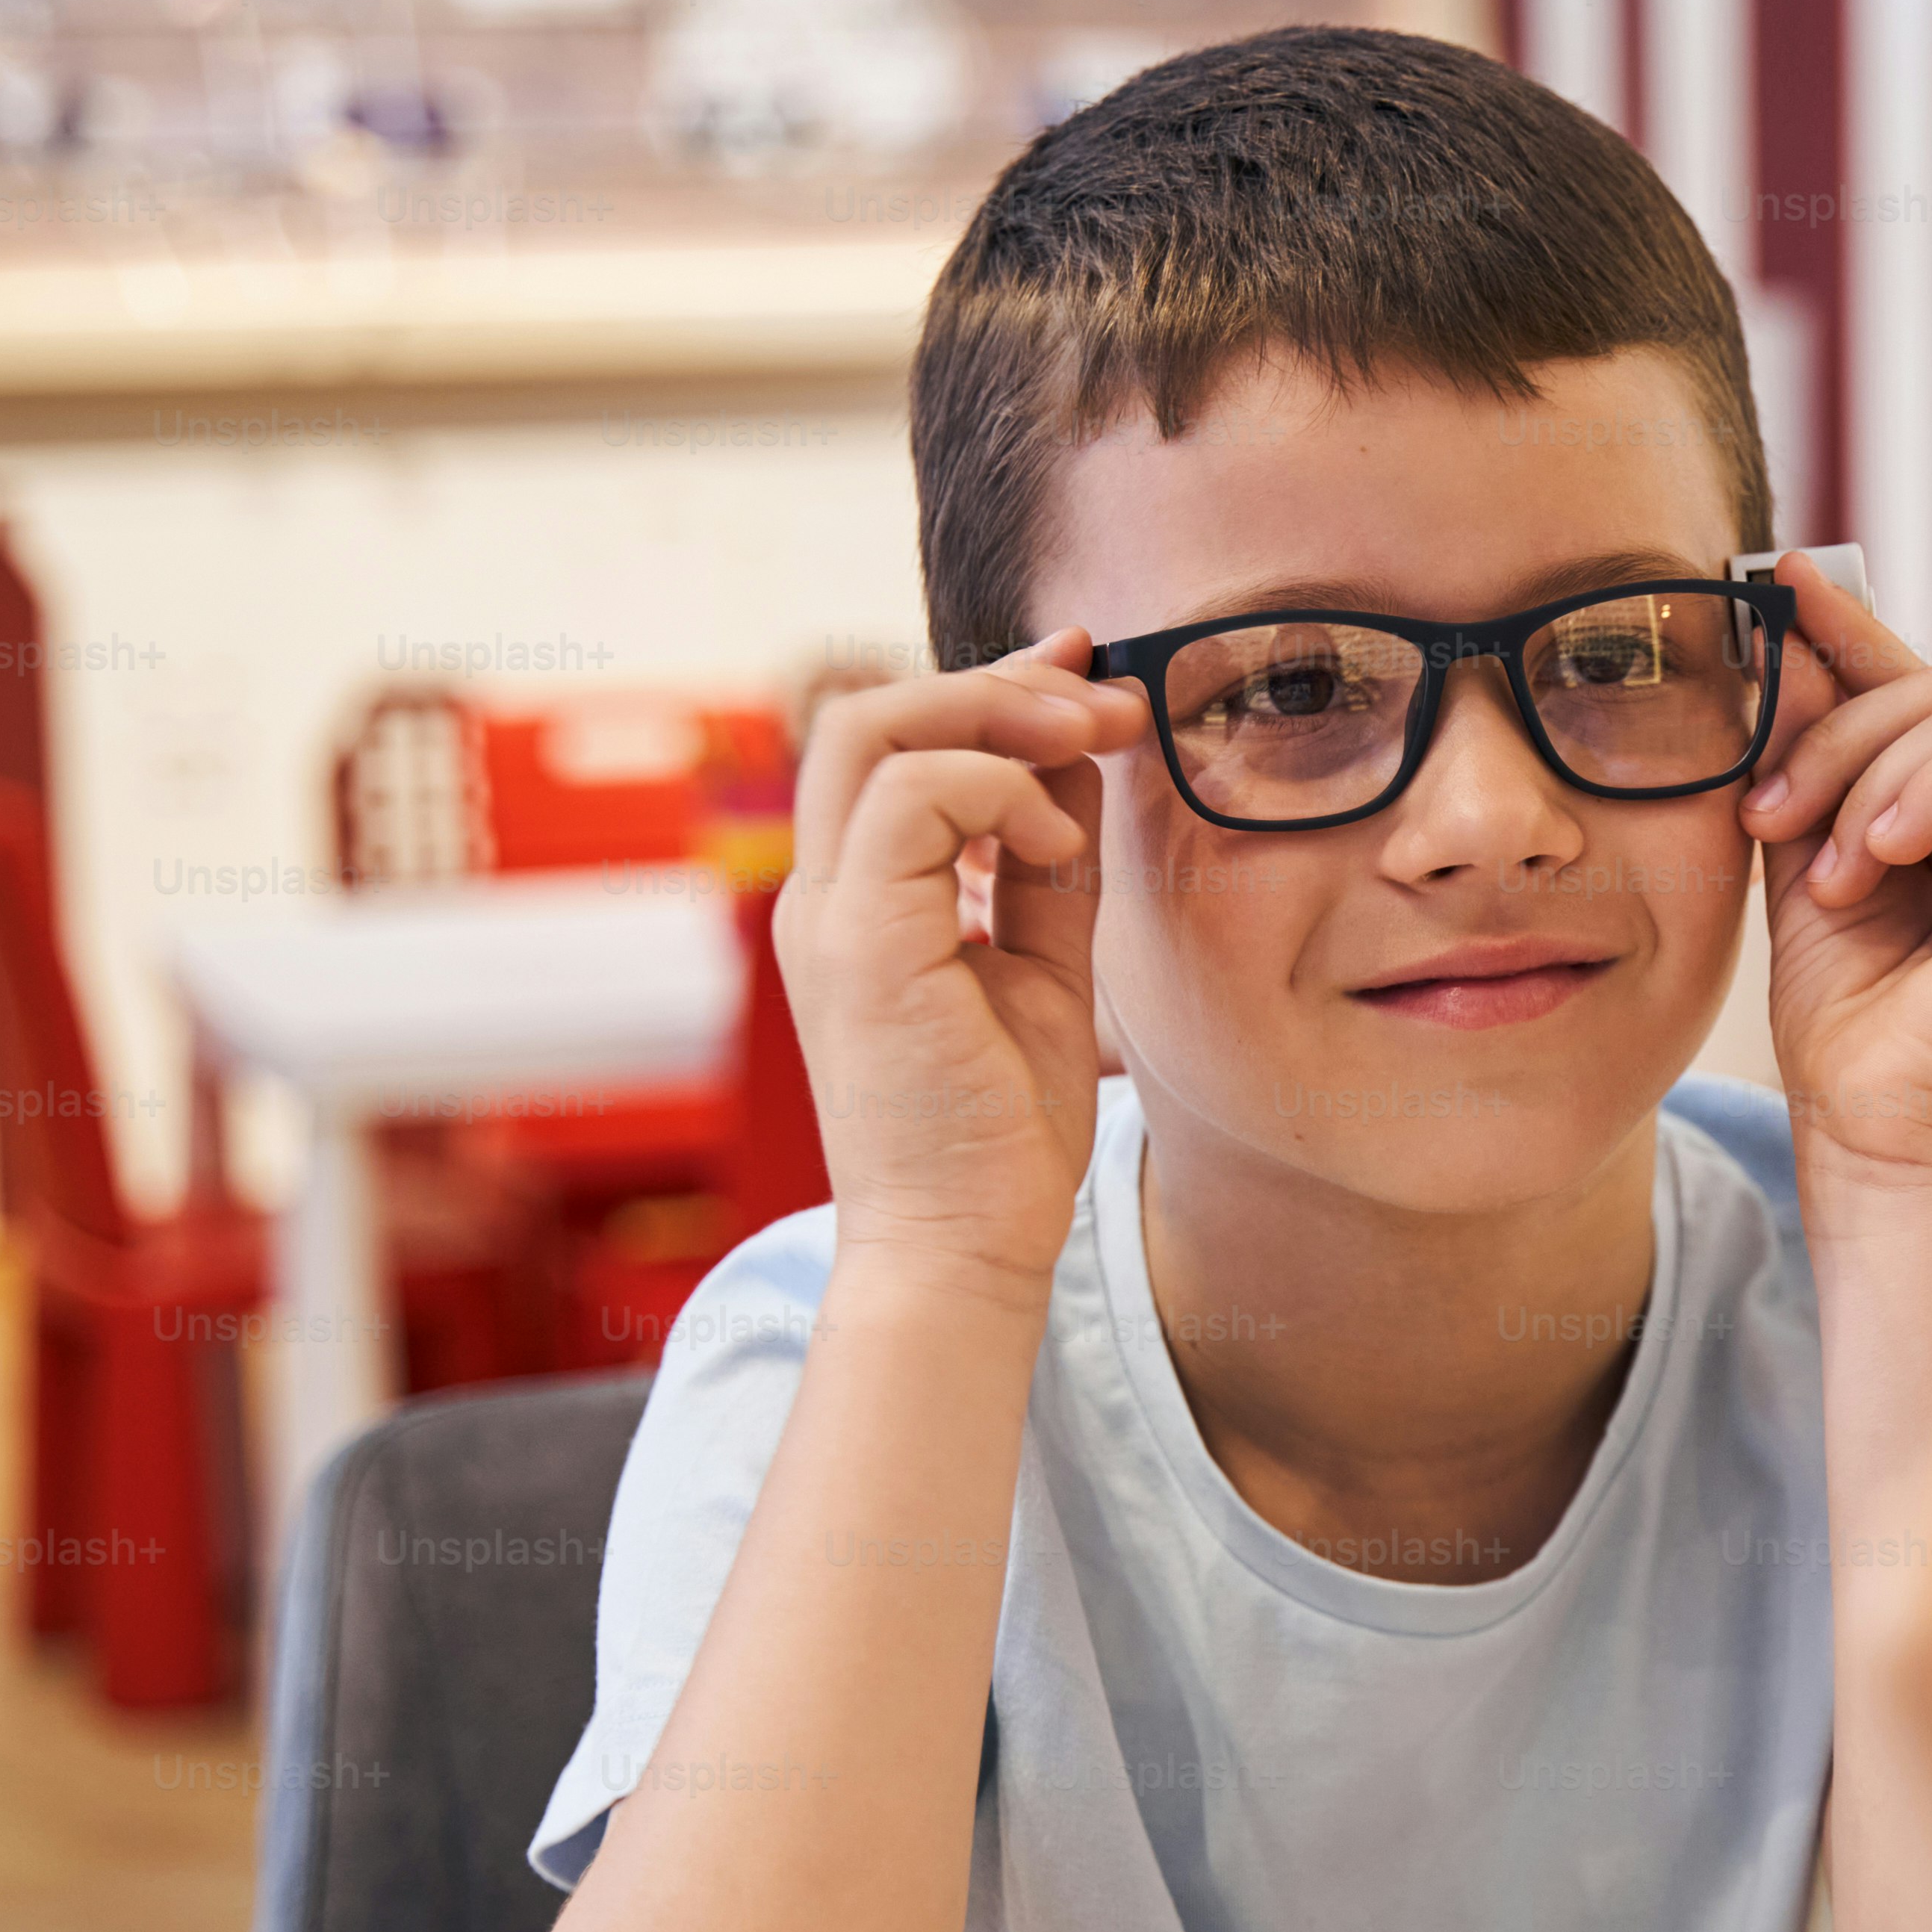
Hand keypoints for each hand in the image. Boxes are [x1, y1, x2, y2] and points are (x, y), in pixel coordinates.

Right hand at [775, 642, 1150, 1291]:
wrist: (966, 1251)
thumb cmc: (1000, 1133)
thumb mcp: (1043, 965)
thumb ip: (1047, 864)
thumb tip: (1080, 761)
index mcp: (860, 902)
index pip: (894, 745)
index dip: (992, 690)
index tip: (1089, 679)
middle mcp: (826, 898)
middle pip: (868, 712)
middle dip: (997, 682)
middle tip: (1105, 699)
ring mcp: (829, 918)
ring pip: (871, 728)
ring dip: (997, 712)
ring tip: (1093, 741)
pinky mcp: (857, 947)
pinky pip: (908, 800)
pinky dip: (995, 789)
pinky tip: (1056, 844)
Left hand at [1741, 557, 1931, 1196]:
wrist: (1874, 1132)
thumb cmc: (1846, 1020)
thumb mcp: (1804, 854)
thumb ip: (1806, 751)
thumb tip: (1787, 631)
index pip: (1912, 689)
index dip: (1851, 627)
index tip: (1780, 579)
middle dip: (1834, 734)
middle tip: (1767, 812)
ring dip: (1871, 779)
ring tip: (1831, 871)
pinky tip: (1881, 851)